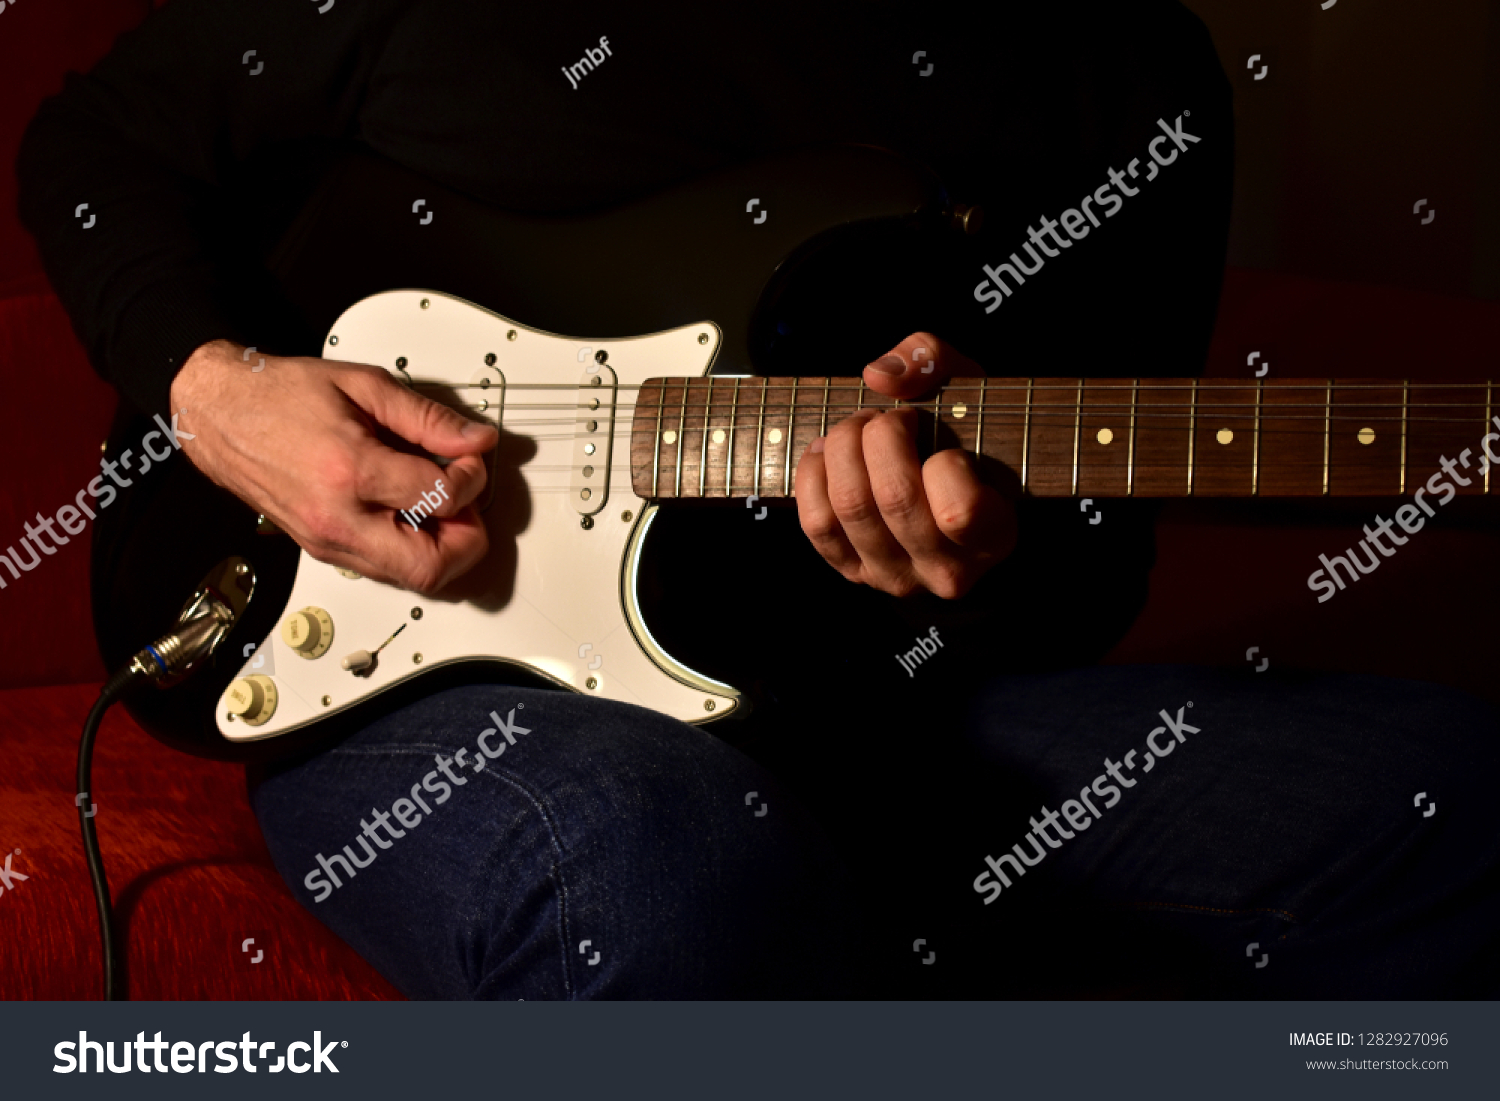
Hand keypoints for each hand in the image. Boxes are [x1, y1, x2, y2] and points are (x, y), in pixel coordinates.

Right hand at [169, 339, 498, 592]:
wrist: (221, 413)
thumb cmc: (281, 396)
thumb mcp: (365, 386)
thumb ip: (427, 418)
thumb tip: (474, 440)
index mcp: (350, 470)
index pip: (440, 498)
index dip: (472, 478)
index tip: (470, 459)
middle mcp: (336, 517)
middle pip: (430, 567)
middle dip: (467, 539)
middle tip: (468, 504)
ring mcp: (327, 541)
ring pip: (409, 579)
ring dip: (441, 549)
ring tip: (439, 506)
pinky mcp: (322, 549)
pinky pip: (384, 568)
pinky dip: (411, 549)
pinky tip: (410, 513)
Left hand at [794, 333, 1016, 598]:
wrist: (942, 496)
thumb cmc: (961, 439)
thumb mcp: (966, 390)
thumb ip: (933, 361)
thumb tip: (879, 375)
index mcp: (991, 536)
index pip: (958, 511)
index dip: (942, 461)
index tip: (942, 440)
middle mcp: (945, 570)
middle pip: (894, 498)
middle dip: (879, 437)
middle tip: (885, 419)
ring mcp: (895, 576)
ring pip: (851, 508)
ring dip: (842, 449)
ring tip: (855, 430)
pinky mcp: (852, 572)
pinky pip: (817, 525)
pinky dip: (813, 477)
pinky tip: (825, 453)